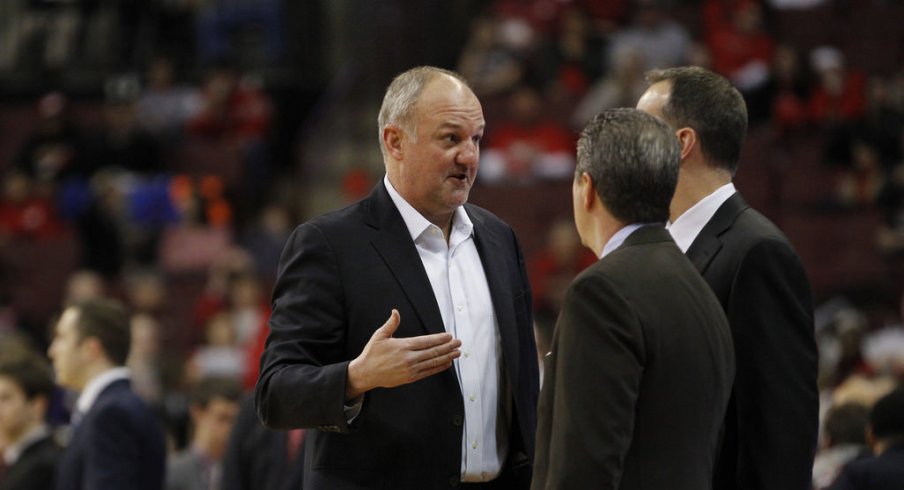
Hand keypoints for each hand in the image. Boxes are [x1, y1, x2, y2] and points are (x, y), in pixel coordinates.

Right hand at [346, 309, 460, 399]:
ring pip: (433, 362)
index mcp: (403, 346)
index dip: (440, 339)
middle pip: (433, 352)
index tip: (449, 336)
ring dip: (447, 357)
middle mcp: (409, 358)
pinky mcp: (410, 378)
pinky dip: (438, 367)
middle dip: (448, 347)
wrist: (366, 373)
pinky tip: (446, 363)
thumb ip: (391, 324)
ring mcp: (410, 369)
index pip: (426, 341)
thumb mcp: (379, 336)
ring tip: (457, 353)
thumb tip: (395, 311)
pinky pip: (428, 372)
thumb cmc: (372, 353)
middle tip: (459, 343)